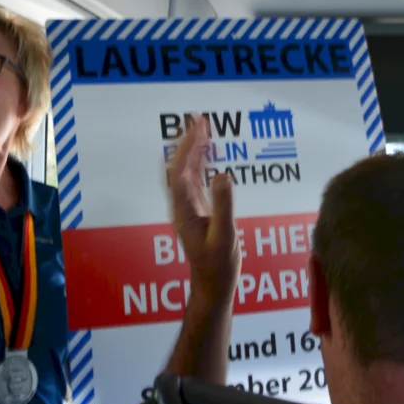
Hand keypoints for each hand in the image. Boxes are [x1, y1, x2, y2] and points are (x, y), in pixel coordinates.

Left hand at [168, 116, 240, 300]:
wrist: (213, 284)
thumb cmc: (218, 265)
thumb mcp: (224, 236)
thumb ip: (224, 206)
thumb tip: (224, 175)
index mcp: (184, 209)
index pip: (181, 171)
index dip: (188, 147)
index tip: (198, 127)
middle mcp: (182, 205)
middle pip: (179, 166)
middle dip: (187, 142)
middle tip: (198, 119)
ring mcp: (189, 207)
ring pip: (186, 171)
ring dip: (193, 150)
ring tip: (203, 128)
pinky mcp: (198, 210)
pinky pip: (195, 180)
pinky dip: (200, 163)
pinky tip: (209, 154)